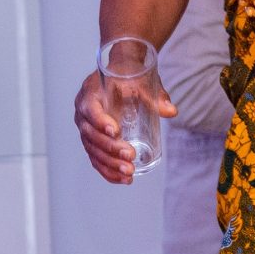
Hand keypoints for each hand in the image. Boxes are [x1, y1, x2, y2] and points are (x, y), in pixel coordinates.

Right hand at [74, 69, 173, 184]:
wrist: (121, 74)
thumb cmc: (129, 76)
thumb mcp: (143, 82)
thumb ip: (156, 97)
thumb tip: (171, 111)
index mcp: (90, 93)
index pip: (91, 109)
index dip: (101, 122)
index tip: (116, 132)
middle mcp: (83, 112)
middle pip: (91, 135)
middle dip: (110, 148)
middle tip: (130, 155)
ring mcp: (86, 128)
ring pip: (93, 150)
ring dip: (110, 164)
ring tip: (129, 173)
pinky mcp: (93, 141)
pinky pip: (96, 158)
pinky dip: (108, 171)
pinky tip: (122, 179)